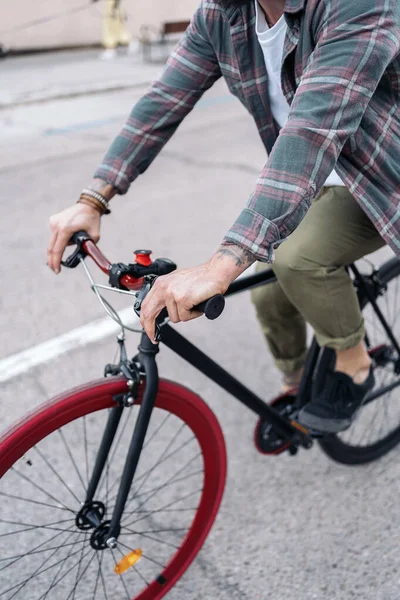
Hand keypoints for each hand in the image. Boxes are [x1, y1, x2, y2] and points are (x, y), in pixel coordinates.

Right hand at [48, 204, 100, 272]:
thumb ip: (87, 248)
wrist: (88, 205)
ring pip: (53, 242)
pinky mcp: (53, 220)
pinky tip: (70, 234)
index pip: (58, 250)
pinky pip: (54, 235)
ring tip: (72, 241)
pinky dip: (59, 239)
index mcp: (66, 229)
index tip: (57, 270)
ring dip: (58, 248)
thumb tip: (80, 258)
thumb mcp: (94, 237)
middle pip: (51, 248)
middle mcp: (57, 225)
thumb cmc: (92, 220)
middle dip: (52, 260)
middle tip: (55, 269)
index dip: (56, 262)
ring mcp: (53, 222)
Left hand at [140, 244, 255, 340]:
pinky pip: (185, 317)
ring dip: (186, 315)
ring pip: (174, 318)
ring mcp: (172, 293)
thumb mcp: (177, 282)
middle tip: (154, 338)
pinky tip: (198, 305)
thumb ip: (167, 293)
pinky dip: (194, 314)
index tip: (148, 329)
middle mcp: (164, 287)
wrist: (216, 271)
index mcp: (161, 283)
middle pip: (149, 313)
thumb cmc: (201, 278)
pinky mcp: (182, 299)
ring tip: (194, 304)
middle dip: (150, 329)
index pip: (145, 304)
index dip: (144, 320)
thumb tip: (160, 309)